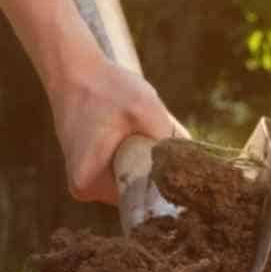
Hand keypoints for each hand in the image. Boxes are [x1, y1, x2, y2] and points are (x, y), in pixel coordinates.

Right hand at [49, 55, 187, 204]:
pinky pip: (121, 168)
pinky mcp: (89, 166)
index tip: (182, 166)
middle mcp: (83, 189)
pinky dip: (135, 154)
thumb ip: (171, 141)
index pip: (138, 201)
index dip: (163, 185)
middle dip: (156, 170)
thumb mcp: (146, 110)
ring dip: (146, 160)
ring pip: (130, 178)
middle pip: (135, 191)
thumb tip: (197, 166)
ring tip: (147, 128)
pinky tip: (136, 129)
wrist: (73, 70)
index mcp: (89, 185)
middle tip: (168, 140)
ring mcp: (85, 179)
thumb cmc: (105, 89)